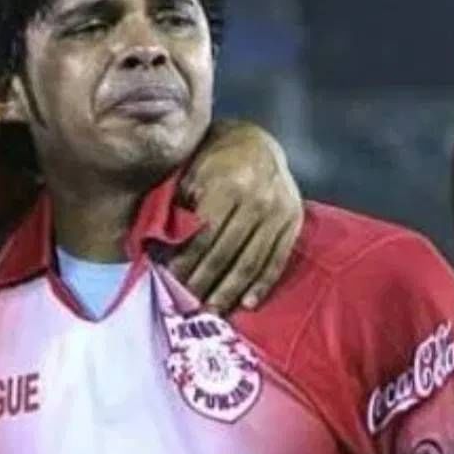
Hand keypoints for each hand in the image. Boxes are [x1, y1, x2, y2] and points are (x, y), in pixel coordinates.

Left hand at [168, 119, 302, 314]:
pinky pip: (277, 260)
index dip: (186, 262)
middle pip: (225, 253)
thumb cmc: (213, 160)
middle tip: (188, 304)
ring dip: (230, 291)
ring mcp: (278, 212)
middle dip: (204, 281)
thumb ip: (179, 208)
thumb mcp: (191, 174)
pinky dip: (262, 285)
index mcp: (227, 185)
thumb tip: (159, 248)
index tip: (171, 282)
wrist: (256, 143)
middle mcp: (257, 200)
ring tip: (213, 310)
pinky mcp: (293, 222)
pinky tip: (247, 303)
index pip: (203, 237)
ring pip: (251, 262)